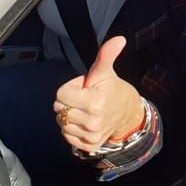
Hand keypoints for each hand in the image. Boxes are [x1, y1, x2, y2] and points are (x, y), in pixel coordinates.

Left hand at [53, 36, 142, 153]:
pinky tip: (84, 122)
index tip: (84, 88)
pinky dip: (72, 129)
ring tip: (85, 110)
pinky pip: (67, 136)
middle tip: (85, 99)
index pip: (61, 94)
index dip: (70, 88)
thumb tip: (118, 39)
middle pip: (59, 109)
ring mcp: (90, 135)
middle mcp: (92, 121)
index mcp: (94, 102)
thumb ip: (106, 55)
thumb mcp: (105, 71)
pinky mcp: (89, 146)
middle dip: (69, 102)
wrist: (127, 113)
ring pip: (62, 123)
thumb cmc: (111, 89)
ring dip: (69, 116)